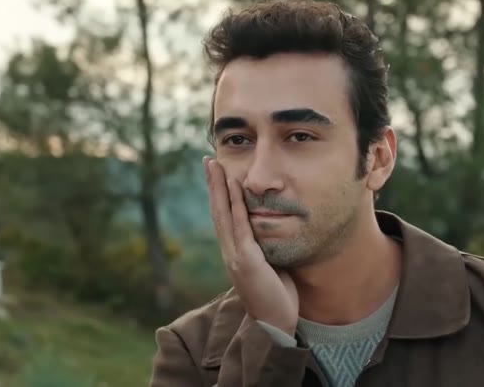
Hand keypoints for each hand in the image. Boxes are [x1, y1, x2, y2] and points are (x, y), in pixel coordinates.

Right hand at [204, 156, 298, 335]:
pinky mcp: (246, 261)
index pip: (223, 216)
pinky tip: (235, 187)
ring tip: (216, 166)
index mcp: (234, 251)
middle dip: (213, 185)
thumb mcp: (269, 263)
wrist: (275, 324)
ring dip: (220, 188)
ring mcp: (235, 256)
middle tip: (208, 160)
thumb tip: (271, 227)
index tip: (216, 173)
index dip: (218, 194)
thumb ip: (264, 246)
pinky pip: (240, 227)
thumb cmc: (276, 294)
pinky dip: (236, 205)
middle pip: (217, 211)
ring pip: (224, 215)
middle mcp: (229, 251)